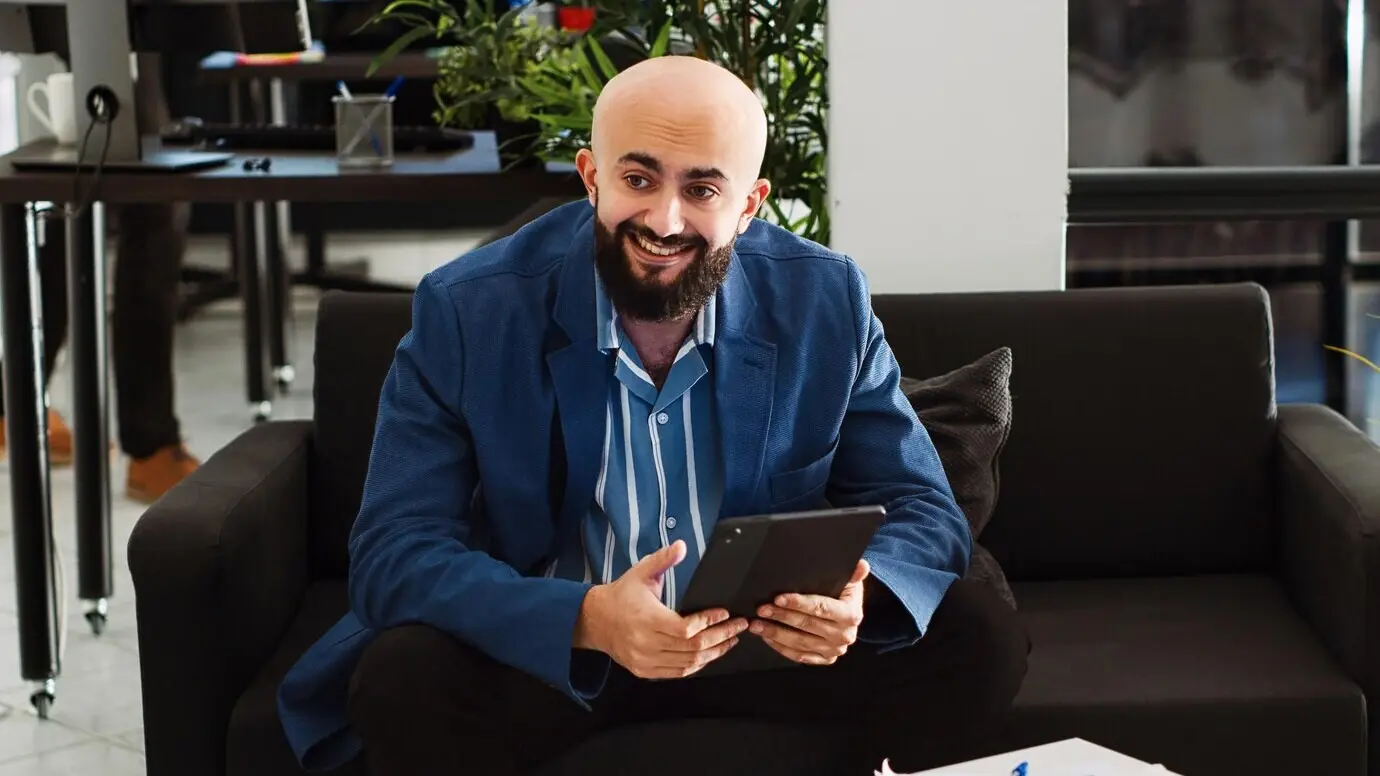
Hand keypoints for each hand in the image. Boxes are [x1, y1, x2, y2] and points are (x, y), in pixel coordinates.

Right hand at [574, 540, 748, 678]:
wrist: (596, 620)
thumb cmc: (622, 595)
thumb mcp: (641, 572)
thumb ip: (663, 559)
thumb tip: (682, 546)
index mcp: (646, 619)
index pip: (685, 628)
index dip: (709, 622)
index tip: (725, 613)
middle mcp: (646, 643)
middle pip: (692, 647)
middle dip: (721, 636)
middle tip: (738, 626)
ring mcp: (645, 660)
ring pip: (688, 663)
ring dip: (714, 652)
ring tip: (731, 640)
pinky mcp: (645, 671)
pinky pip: (678, 672)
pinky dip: (697, 664)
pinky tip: (710, 653)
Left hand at [751, 559, 868, 665]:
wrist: (850, 614)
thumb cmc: (845, 594)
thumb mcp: (850, 581)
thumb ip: (853, 574)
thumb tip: (862, 565)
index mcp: (851, 615)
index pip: (820, 608)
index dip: (798, 603)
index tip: (778, 599)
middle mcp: (844, 636)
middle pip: (807, 626)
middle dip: (781, 617)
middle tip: (761, 610)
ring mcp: (834, 650)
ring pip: (800, 643)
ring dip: (776, 634)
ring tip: (757, 625)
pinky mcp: (825, 659)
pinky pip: (800, 656)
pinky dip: (781, 648)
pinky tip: (767, 638)